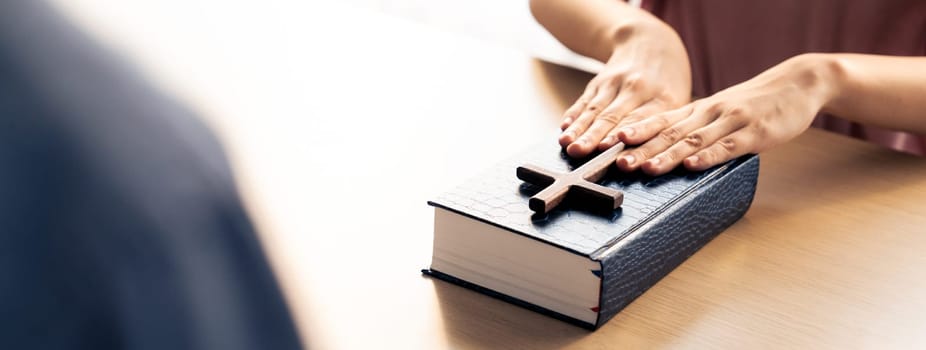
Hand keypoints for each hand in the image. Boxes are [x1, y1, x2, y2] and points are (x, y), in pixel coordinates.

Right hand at [559, 21, 690, 157]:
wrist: (650, 41)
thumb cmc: (668, 82)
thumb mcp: (678, 101)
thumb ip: (664, 129)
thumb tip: (650, 161)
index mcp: (662, 97)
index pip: (639, 119)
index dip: (622, 134)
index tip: (608, 149)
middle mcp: (637, 88)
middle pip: (612, 116)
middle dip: (594, 135)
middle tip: (580, 151)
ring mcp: (615, 83)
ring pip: (595, 109)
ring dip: (579, 129)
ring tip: (567, 144)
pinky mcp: (598, 82)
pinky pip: (584, 101)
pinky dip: (574, 115)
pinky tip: (564, 128)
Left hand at [614, 54, 837, 174]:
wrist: (796, 84)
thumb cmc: (754, 103)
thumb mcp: (719, 113)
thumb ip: (694, 130)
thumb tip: (663, 150)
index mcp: (697, 110)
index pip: (660, 121)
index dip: (636, 132)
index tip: (611, 144)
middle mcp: (708, 113)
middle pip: (669, 133)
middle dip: (642, 149)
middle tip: (619, 163)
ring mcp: (731, 122)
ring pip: (693, 141)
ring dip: (668, 155)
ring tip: (646, 168)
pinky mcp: (754, 133)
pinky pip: (727, 147)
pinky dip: (708, 157)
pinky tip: (693, 166)